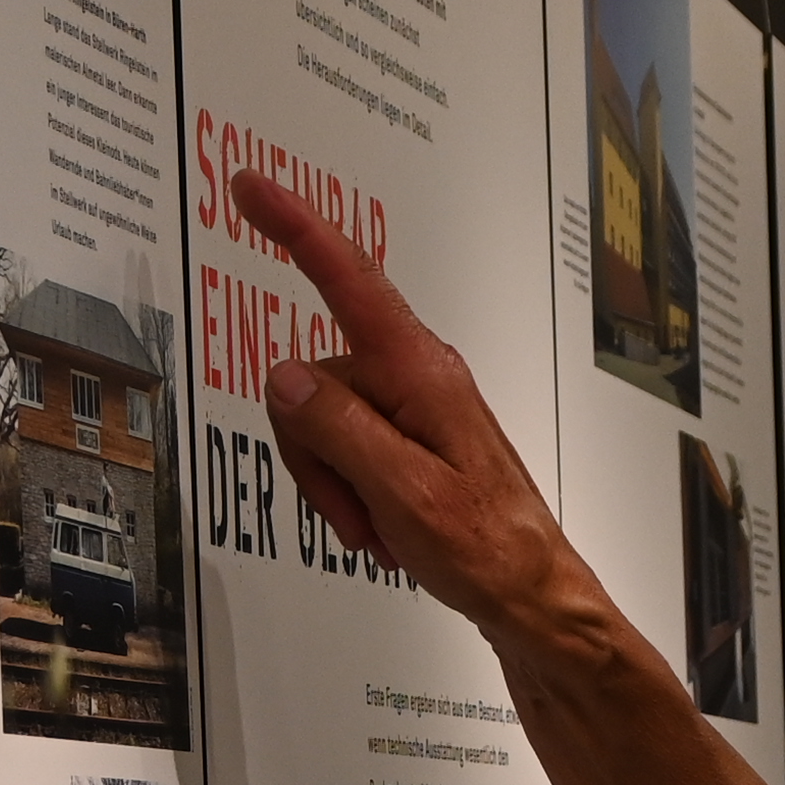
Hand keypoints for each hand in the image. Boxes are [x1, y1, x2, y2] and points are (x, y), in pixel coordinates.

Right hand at [233, 167, 587, 646]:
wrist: (534, 598)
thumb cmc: (487, 547)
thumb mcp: (404, 492)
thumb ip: (339, 429)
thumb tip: (285, 376)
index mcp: (419, 370)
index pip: (346, 279)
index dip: (294, 227)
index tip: (249, 187)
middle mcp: (416, 374)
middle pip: (313, 379)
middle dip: (314, 453)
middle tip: (360, 513)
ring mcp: (414, 407)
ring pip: (323, 423)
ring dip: (335, 485)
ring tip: (380, 527)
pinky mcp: (412, 439)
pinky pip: (348, 449)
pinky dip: (352, 494)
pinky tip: (385, 528)